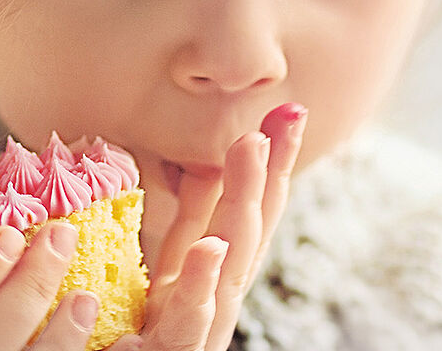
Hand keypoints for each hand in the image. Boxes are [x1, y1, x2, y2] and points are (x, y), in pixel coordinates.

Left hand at [111, 103, 308, 349]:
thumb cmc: (151, 329)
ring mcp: (202, 326)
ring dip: (242, 208)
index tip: (289, 111)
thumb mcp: (173, 267)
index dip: (272, 163)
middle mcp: (219, 296)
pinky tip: (211, 250)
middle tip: (281, 118)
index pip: (249, 208)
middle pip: (249, 229)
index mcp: (216, 270)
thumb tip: (209, 161)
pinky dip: (203, 284)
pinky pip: (188, 321)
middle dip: (267, 173)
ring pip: (230, 266)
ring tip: (252, 152)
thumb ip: (192, 219)